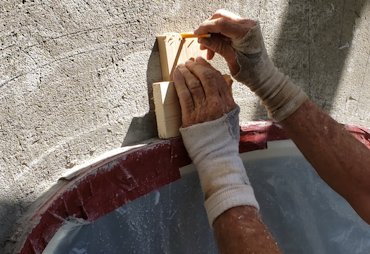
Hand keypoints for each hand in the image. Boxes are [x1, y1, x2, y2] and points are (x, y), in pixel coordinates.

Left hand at [176, 58, 258, 227]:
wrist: (217, 156)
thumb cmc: (224, 138)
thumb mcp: (233, 116)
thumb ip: (229, 97)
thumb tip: (226, 80)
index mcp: (228, 103)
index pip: (218, 79)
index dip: (207, 69)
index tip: (200, 63)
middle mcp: (216, 104)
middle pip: (205, 79)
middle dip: (196, 67)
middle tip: (190, 61)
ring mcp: (203, 110)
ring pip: (193, 85)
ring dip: (186, 73)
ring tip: (182, 66)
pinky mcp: (190, 117)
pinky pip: (184, 95)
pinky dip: (180, 83)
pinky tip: (176, 75)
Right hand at [194, 9, 256, 74]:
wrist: (263, 75)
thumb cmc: (251, 71)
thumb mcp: (231, 59)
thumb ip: (217, 46)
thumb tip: (202, 39)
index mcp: (246, 32)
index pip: (221, 22)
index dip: (206, 27)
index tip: (196, 35)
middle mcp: (247, 24)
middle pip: (221, 17)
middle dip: (208, 28)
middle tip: (201, 41)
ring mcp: (246, 26)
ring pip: (222, 22)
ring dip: (212, 34)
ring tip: (207, 51)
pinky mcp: (244, 30)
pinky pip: (227, 28)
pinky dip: (218, 37)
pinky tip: (214, 50)